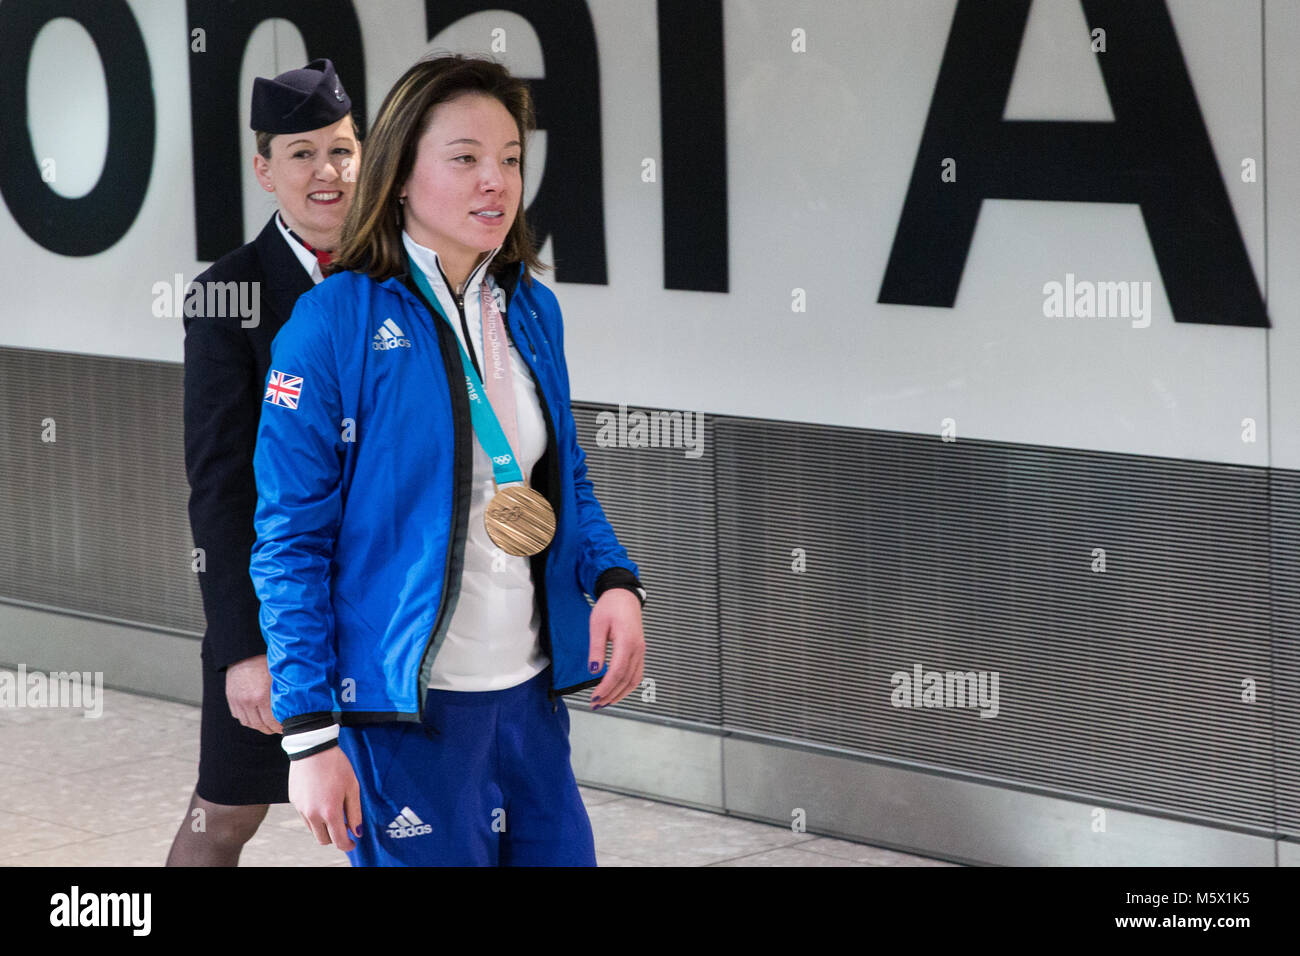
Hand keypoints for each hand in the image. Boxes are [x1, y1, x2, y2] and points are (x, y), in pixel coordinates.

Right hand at [225, 654, 282, 734]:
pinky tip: (256, 717)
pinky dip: (248, 719)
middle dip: (271, 729)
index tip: (286, 727)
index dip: (280, 727)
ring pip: (249, 723)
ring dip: (259, 726)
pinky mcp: (231, 699)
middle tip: (279, 729)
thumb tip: (297, 704)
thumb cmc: (264, 662)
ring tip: (268, 725)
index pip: (272, 721)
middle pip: (260, 725)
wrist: (244, 653)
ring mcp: (238, 701)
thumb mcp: (278, 675)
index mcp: (262, 695)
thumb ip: (284, 691)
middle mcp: (248, 701)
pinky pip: (239, 717)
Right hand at [289, 745, 362, 851]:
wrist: (313, 748)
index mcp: (330, 811)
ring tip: (333, 811)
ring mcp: (301, 809)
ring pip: (313, 830)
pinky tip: (322, 801)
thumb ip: (355, 813)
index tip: (353, 842)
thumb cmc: (336, 765)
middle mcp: (313, 814)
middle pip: (324, 840)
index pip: (338, 840)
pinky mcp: (294, 801)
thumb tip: (357, 832)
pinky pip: (305, 817)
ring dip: (324, 828)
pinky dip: (314, 817)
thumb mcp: (352, 787)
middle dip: (335, 838)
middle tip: (344, 827)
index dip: (348, 845)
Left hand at [587, 589, 644, 709]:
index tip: (595, 697)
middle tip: (596, 704)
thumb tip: (593, 670)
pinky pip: (637, 674)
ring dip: (620, 693)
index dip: (606, 687)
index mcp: (627, 641)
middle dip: (611, 695)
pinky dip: (627, 686)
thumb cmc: (610, 606)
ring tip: (605, 702)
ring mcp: (640, 651)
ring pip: (634, 680)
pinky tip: (617, 691)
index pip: (618, 671)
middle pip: (626, 679)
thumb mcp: (597, 625)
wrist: (624, 595)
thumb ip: (596, 648)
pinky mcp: (639, 651)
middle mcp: (637, 649)